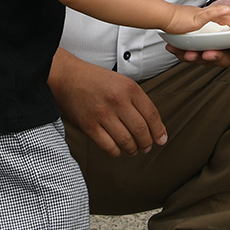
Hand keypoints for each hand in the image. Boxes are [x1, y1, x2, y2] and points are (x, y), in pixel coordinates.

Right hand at [49, 50, 166, 156]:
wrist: (68, 77)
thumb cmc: (95, 80)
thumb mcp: (121, 82)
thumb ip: (137, 100)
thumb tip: (152, 125)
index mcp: (129, 88)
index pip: (152, 114)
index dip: (159, 131)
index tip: (161, 139)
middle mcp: (117, 100)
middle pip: (141, 130)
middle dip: (147, 143)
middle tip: (146, 147)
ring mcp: (103, 114)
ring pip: (127, 141)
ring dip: (133, 149)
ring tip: (133, 149)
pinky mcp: (89, 126)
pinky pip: (109, 147)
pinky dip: (116, 152)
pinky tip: (117, 148)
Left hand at [165, 0, 229, 64]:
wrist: (226, 5)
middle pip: (226, 59)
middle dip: (216, 57)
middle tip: (208, 54)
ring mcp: (216, 50)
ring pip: (206, 59)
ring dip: (196, 58)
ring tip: (188, 53)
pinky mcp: (202, 48)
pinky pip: (193, 53)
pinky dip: (182, 52)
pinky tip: (173, 47)